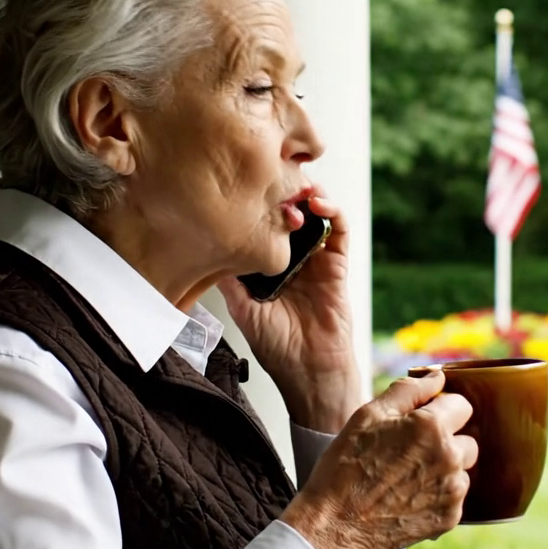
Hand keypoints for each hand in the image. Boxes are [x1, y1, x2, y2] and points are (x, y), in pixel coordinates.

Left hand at [217, 191, 360, 431]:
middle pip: (290, 214)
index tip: (244, 187)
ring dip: (308, 194)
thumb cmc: (277, 349)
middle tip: (272, 175)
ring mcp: (317, 260)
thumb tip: (207, 247)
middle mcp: (293, 260)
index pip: (264, 226)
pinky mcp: (338, 266)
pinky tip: (318, 203)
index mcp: (269, 268)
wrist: (309, 373)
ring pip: (316, 215)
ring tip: (296, 184)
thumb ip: (230, 279)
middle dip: (283, 192)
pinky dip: (333, 212)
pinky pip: (340, 231)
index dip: (258, 205)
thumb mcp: (242, 309)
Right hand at [280, 369, 477, 548]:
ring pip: (461, 470)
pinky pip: (454, 498)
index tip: (421, 422)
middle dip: (446, 441)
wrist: (335, 525)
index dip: (440, 410)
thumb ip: (408, 391)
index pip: (462, 405)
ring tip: (406, 478)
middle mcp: (449, 458)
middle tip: (410, 452)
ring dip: (443, 470)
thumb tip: (438, 378)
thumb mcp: (368, 416)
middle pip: (467, 439)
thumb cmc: (345, 467)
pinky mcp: (449, 518)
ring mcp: (452, 491)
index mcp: (431, 427)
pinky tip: (408, 498)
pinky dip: (437, 496)